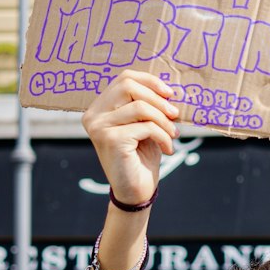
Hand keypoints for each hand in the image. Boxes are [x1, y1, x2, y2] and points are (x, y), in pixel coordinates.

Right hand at [81, 72, 178, 203]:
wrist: (136, 191)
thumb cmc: (142, 156)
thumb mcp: (145, 124)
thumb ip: (149, 104)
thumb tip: (170, 87)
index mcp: (100, 108)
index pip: (124, 78)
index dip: (150, 81)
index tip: (170, 94)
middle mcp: (94, 115)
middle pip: (129, 86)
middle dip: (158, 99)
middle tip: (175, 115)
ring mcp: (99, 127)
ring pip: (141, 107)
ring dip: (164, 121)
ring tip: (172, 135)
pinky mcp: (110, 139)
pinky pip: (146, 126)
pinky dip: (163, 136)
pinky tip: (167, 148)